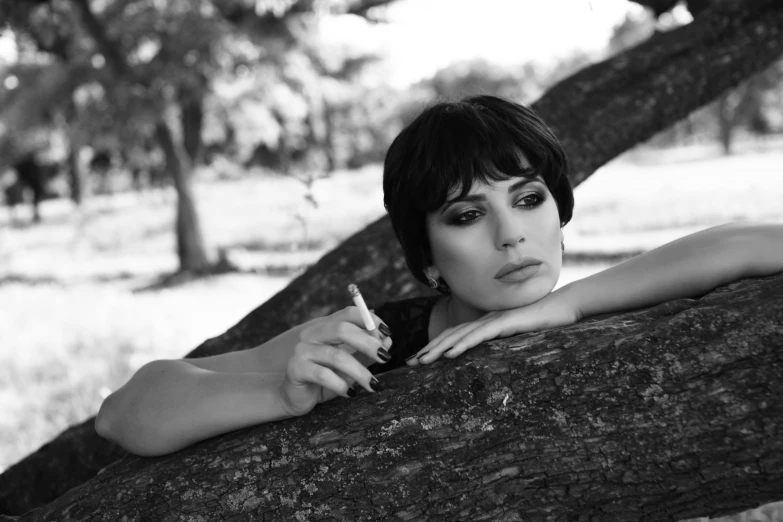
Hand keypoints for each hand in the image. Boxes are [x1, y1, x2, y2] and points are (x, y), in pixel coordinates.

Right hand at [278, 306, 391, 416]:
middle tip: (385, 357)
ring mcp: (302, 350)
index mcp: (326, 327)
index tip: (387, 334)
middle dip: (367, 343)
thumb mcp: (351, 364)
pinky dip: (341, 385)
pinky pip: (323, 375)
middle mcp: (312, 334)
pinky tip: (350, 393)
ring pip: (336, 356)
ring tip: (373, 385)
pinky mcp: (296, 368)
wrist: (296, 397)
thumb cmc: (326, 379)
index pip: (349, 313)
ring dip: (360, 372)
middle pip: (342, 329)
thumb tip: (388, 341)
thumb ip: (366, 352)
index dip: (370, 320)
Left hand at [408, 291, 578, 365]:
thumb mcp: (518, 337)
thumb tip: (490, 358)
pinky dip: (462, 344)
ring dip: (438, 348)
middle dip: (428, 348)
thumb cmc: (543, 323)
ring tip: (421, 361)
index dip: (435, 346)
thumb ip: (503, 343)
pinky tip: (449, 354)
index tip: (418, 360)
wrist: (564, 307)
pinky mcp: (505, 323)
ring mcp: (494, 320)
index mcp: (486, 324)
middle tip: (409, 362)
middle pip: (450, 334)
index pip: (455, 335)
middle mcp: (485, 320)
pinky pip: (479, 335)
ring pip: (460, 335)